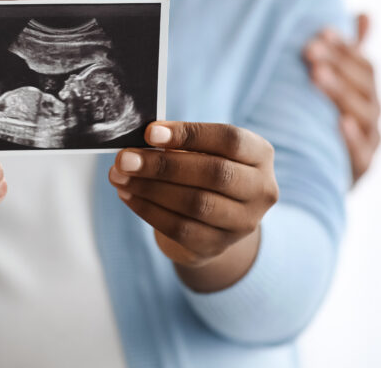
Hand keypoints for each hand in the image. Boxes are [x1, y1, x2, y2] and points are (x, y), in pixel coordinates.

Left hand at [109, 122, 277, 291]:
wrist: (212, 220)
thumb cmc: (202, 171)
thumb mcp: (201, 151)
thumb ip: (177, 143)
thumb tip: (137, 144)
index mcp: (260, 155)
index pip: (229, 140)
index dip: (189, 135)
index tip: (149, 133)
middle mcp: (260, 190)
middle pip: (214, 174)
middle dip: (163, 165)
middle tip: (125, 158)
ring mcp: (243, 222)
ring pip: (196, 203)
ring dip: (150, 188)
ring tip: (120, 176)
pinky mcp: (218, 246)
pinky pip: (180, 228)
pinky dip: (148, 210)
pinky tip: (127, 195)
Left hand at [304, 13, 380, 185]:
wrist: (320, 180)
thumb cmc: (325, 125)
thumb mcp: (337, 88)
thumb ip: (350, 53)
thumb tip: (366, 14)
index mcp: (369, 93)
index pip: (363, 64)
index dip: (345, 47)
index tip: (321, 31)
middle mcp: (374, 115)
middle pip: (363, 85)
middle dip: (337, 64)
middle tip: (309, 49)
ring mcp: (370, 142)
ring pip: (363, 114)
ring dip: (340, 93)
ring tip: (317, 75)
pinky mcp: (361, 169)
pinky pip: (361, 153)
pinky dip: (352, 137)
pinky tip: (341, 123)